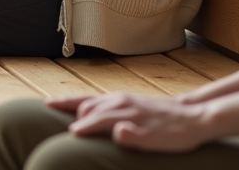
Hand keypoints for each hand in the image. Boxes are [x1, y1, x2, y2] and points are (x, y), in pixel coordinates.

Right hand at [54, 93, 214, 152]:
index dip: (81, 129)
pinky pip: (100, 98)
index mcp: (124, 112)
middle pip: (87, 104)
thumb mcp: (158, 141)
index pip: (95, 120)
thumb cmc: (175, 133)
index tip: (65, 137)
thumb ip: (135, 137)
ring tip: (53, 103)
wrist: (195, 116)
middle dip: (66, 108)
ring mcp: (124, 98)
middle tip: (43, 112)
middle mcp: (120, 101)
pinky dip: (85, 100)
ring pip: (91, 98)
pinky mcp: (129, 99)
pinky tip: (84, 105)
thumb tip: (116, 131)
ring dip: (71, 101)